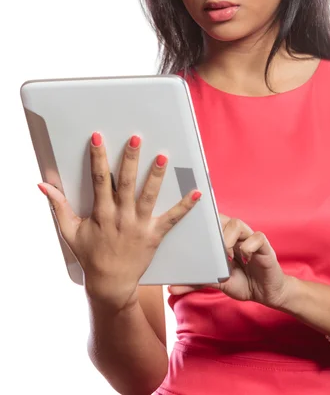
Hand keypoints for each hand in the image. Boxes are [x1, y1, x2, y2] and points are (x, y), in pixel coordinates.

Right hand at [37, 132, 201, 312]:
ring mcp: (139, 225)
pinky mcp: (154, 235)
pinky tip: (196, 192)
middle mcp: (121, 216)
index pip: (99, 179)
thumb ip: (58, 207)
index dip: (98, 157)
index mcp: (101, 213)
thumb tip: (42, 185)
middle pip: (127, 183)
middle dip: (130, 160)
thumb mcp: (70, 231)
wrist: (110, 283)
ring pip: (149, 196)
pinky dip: (185, 206)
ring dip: (156, 176)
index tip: (98, 137)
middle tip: (136, 139)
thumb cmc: (89, 255)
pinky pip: (172, 218)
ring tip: (163, 156)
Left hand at [169, 213, 293, 308]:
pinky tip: (244, 259)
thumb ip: (196, 282)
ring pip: (238, 223)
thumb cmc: (241, 282)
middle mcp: (237, 235)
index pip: (212, 221)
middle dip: (213, 228)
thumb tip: (171, 288)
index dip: (203, 218)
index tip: (190, 220)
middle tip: (209, 246)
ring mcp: (251, 239)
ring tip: (227, 256)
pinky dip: (248, 247)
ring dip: (228, 238)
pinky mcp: (265, 246)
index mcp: (224, 239)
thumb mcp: (216, 282)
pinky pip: (257, 237)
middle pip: (223, 218)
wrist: (266, 294)